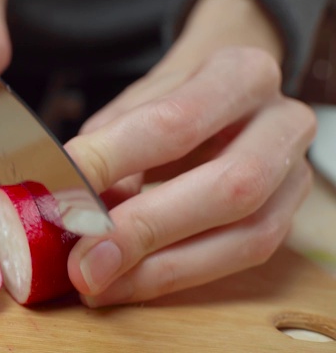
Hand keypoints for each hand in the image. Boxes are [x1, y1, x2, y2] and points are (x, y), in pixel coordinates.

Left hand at [63, 0, 316, 306]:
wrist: (224, 100)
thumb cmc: (170, 103)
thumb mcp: (134, 110)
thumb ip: (106, 154)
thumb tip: (65, 206)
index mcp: (240, 73)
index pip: (174, 123)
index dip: (113, 164)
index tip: (61, 199)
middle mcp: (282, 121)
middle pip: (230, 185)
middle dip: (147, 230)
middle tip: (84, 264)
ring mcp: (295, 174)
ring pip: (247, 235)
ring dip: (163, 270)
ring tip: (99, 284)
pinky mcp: (288, 217)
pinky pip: (242, 258)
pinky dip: (179, 276)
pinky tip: (128, 283)